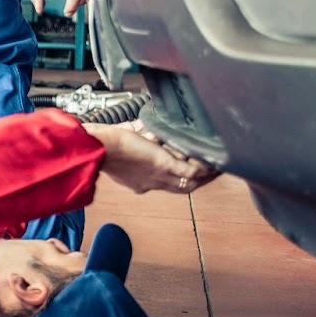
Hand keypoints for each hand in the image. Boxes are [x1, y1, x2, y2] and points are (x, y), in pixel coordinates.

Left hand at [81, 122, 220, 195]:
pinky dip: (203, 168)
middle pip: (182, 188)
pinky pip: (190, 170)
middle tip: (213, 173)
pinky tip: (213, 164)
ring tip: (218, 168)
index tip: (192, 173)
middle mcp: (151, 183)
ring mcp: (158, 175)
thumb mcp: (121, 149)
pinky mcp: (163, 164)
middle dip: (199, 181)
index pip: (167, 184)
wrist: (97, 147)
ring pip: (189, 182)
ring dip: (205, 176)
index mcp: (141, 182)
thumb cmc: (103, 145)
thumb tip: (139, 129)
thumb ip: (134, 142)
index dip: (181, 180)